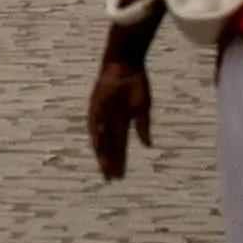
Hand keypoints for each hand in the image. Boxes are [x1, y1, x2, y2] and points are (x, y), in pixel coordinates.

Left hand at [87, 52, 151, 180]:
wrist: (126, 62)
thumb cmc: (136, 83)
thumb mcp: (144, 106)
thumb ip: (144, 126)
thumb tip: (148, 146)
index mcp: (123, 123)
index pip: (120, 148)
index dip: (119, 162)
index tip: (120, 177)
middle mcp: (110, 121)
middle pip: (109, 147)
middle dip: (109, 163)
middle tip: (110, 179)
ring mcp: (102, 113)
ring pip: (101, 138)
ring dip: (101, 152)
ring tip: (103, 168)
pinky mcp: (95, 104)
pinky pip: (94, 121)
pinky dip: (95, 133)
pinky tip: (96, 145)